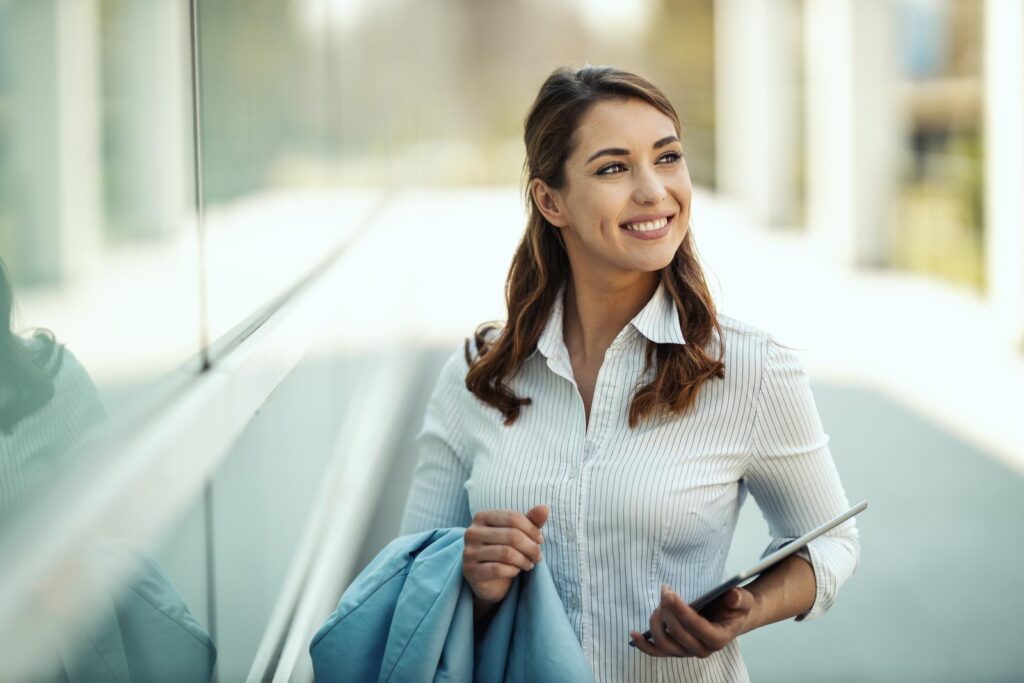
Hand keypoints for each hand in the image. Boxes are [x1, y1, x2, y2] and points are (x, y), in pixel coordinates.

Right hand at [462, 505, 548, 606]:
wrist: (486, 578)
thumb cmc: (504, 549)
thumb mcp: (518, 533)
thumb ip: (531, 520)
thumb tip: (545, 508)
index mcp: (482, 517)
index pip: (513, 518)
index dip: (532, 529)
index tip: (540, 540)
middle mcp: (472, 532)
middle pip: (512, 535)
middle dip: (531, 547)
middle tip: (538, 556)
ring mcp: (469, 552)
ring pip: (506, 553)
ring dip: (524, 560)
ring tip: (529, 564)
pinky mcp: (470, 570)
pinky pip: (497, 569)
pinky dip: (512, 571)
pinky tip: (516, 571)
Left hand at [630, 585, 757, 658]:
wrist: (731, 618)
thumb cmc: (735, 608)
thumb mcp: (743, 600)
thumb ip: (739, 599)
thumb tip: (732, 596)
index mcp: (718, 639)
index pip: (695, 626)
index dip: (680, 610)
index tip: (669, 593)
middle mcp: (701, 650)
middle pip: (676, 633)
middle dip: (667, 610)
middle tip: (665, 590)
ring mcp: (686, 652)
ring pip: (664, 642)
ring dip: (656, 621)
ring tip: (660, 602)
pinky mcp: (675, 650)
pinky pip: (656, 651)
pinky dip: (643, 644)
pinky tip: (633, 633)